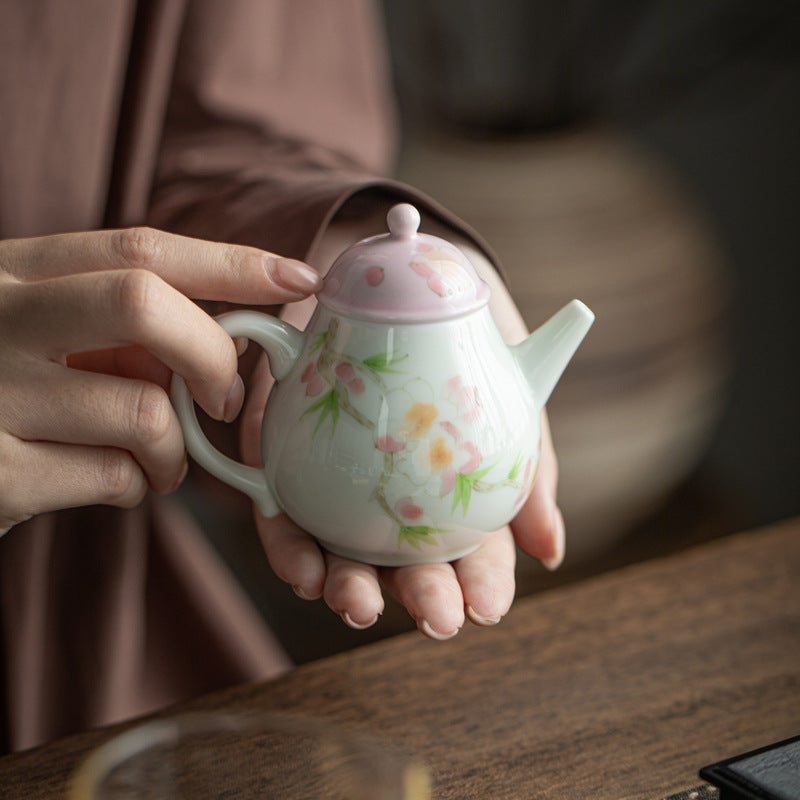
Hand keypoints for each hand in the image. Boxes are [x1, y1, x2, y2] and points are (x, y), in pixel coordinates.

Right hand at [0, 227, 320, 534]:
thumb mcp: (39, 334)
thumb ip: (116, 328)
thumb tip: (225, 344)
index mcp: (12, 273)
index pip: (136, 248)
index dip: (229, 261)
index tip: (297, 275)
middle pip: (140, 302)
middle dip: (210, 352)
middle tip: (226, 398)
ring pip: (143, 410)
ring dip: (175, 451)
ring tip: (158, 463)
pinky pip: (114, 476)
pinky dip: (138, 486)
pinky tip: (114, 485)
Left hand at [241, 238, 564, 638]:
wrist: (390, 269)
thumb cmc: (459, 332)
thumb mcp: (508, 383)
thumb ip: (530, 463)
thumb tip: (552, 551)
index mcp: (454, 491)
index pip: (475, 551)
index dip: (483, 584)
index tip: (488, 607)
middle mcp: (398, 499)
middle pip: (411, 564)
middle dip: (423, 597)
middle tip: (436, 616)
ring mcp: (342, 486)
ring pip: (346, 554)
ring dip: (351, 588)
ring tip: (360, 602)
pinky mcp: (287, 465)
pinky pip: (284, 518)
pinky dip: (292, 549)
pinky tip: (306, 570)